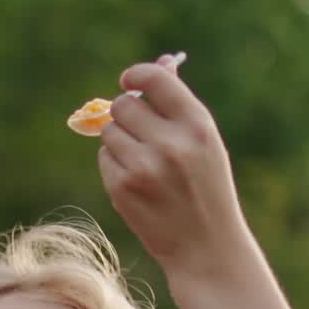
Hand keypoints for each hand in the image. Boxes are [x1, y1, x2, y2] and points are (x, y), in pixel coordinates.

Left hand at [98, 54, 249, 272]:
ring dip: (118, 139)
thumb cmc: (204, 185)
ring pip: (109, 131)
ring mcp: (143, 167)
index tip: (128, 80)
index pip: (155, 80)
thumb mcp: (203, 141)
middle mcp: (170, 143)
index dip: (136, 76)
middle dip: (125, 113)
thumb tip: (161, 64)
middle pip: (122, 105)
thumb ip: (178, 104)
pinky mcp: (121, 189)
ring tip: (142, 158)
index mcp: (197, 124)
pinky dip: (113, 163)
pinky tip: (135, 179)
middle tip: (139, 129)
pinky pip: (104, 158)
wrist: (203, 244)